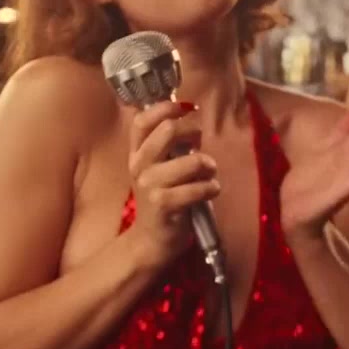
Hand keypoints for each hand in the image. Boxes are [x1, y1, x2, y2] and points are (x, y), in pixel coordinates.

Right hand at [125, 100, 218, 269]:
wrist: (151, 241)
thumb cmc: (163, 201)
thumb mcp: (159, 170)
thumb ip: (168, 145)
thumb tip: (190, 118)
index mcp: (136, 153)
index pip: (143, 119)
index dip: (166, 107)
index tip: (187, 107)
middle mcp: (139, 165)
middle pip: (169, 131)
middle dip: (194, 134)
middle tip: (201, 149)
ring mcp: (149, 185)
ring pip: (192, 161)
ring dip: (209, 166)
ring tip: (209, 176)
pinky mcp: (164, 204)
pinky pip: (199, 187)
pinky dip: (212, 188)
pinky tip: (209, 193)